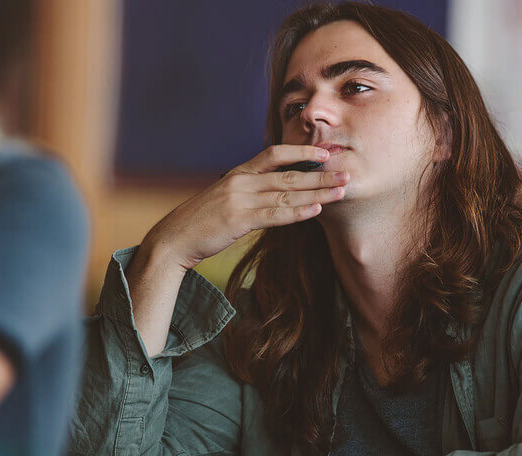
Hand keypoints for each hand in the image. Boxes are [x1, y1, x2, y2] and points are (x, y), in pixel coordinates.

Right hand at [141, 144, 348, 270]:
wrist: (175, 237)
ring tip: (341, 191)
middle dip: (320, 174)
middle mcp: (242, 182)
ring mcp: (240, 200)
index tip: (325, 154)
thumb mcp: (225, 196)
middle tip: (346, 173)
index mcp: (239, 172)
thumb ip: (250, 190)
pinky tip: (317, 209)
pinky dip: (298, 212)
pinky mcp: (239, 221)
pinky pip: (275, 215)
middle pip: (288, 175)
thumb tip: (276, 190)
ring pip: (286, 194)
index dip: (302, 152)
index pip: (274, 153)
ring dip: (317, 193)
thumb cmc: (202, 220)